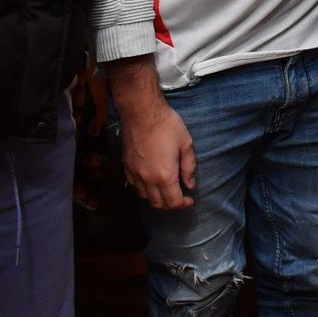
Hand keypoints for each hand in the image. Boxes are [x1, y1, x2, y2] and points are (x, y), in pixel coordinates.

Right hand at [105, 57, 196, 208]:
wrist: (141, 112)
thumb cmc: (167, 125)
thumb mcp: (186, 144)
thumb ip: (189, 167)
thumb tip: (190, 185)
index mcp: (165, 176)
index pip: (173, 202)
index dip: (183, 204)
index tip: (189, 199)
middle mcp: (148, 179)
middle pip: (158, 204)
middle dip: (171, 204)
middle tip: (180, 196)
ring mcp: (135, 174)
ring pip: (145, 197)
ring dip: (157, 198)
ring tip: (166, 189)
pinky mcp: (127, 166)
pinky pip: (135, 186)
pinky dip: (144, 189)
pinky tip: (151, 181)